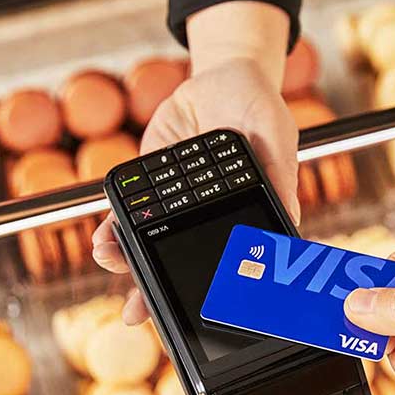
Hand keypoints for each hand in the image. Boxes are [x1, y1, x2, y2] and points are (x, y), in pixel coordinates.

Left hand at [93, 2, 298, 324]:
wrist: (220, 79)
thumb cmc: (257, 110)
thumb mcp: (276, 135)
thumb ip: (280, 174)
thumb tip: (289, 219)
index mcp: (237, 220)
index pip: (222, 268)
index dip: (207, 294)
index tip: (189, 316)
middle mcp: (204, 223)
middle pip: (178, 266)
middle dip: (154, 293)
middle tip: (137, 315)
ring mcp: (175, 209)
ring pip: (149, 247)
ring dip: (127, 263)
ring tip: (113, 264)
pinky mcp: (151, 190)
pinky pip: (129, 215)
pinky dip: (112, 230)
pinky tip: (104, 240)